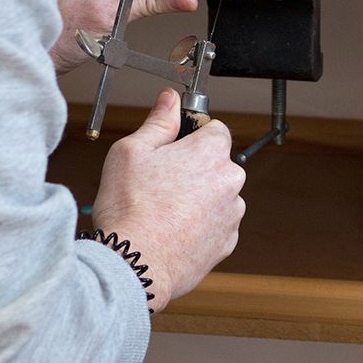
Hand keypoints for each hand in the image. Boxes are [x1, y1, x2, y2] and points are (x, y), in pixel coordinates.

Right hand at [91, 90, 244, 310]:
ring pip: (217, 195)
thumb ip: (158, 122)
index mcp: (212, 151)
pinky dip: (200, 226)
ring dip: (198, 199)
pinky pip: (216, 224)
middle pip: (216, 164)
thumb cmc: (129, 208)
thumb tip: (170, 99)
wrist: (134, 264)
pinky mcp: (228, 241)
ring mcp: (233, 212)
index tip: (173, 149)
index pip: (215, 129)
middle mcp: (231, 178)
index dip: (192, 137)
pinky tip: (173, 232)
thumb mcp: (131, 152)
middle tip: (160, 185)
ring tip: (163, 212)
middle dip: (194, 170)